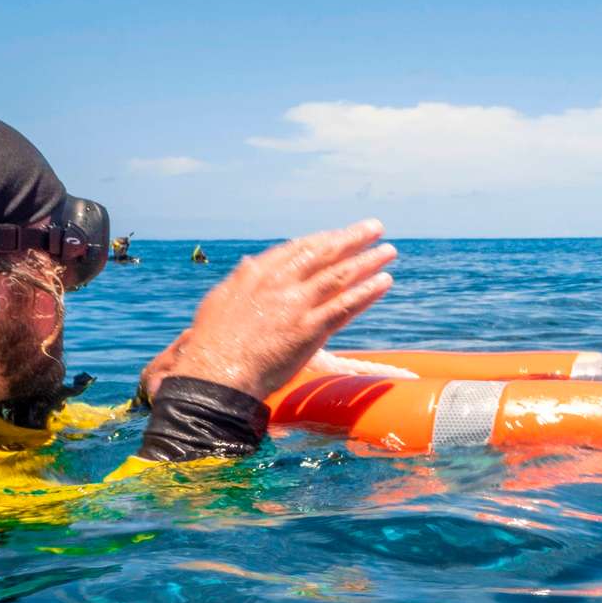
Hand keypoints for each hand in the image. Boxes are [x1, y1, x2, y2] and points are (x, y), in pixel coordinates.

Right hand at [147, 222, 396, 401]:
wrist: (216, 374)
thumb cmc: (213, 343)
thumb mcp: (220, 300)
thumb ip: (241, 279)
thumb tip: (250, 262)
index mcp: (258, 274)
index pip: (298, 248)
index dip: (324, 239)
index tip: (341, 233)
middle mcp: (280, 284)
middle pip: (325, 254)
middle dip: (353, 239)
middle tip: (375, 228)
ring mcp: (297, 306)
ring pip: (340, 276)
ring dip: (368, 262)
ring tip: (388, 252)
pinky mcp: (310, 331)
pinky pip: (345, 307)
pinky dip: (367, 293)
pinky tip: (384, 283)